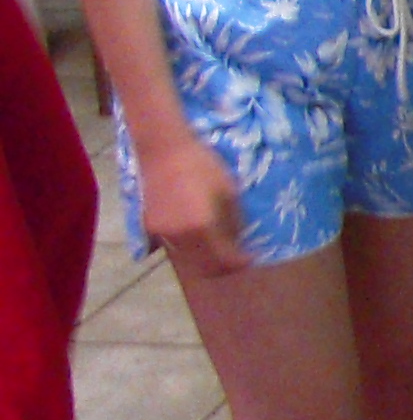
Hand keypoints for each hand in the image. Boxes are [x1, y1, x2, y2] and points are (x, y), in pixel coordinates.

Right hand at [135, 132, 249, 277]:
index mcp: (201, 227)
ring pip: (188, 261)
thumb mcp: (228, 192)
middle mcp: (180, 237)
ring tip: (222, 250)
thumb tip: (241, 241)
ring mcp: (163, 234)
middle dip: (224, 268)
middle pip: (205, 268)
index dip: (241, 262)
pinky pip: (175, 250)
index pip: (225, 260)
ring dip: (206, 262)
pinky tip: (202, 240)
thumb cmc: (202, 165)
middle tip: (238, 258)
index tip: (252, 258)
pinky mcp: (152, 228)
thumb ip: (234, 222)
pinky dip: (190, 252)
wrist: (163, 151)